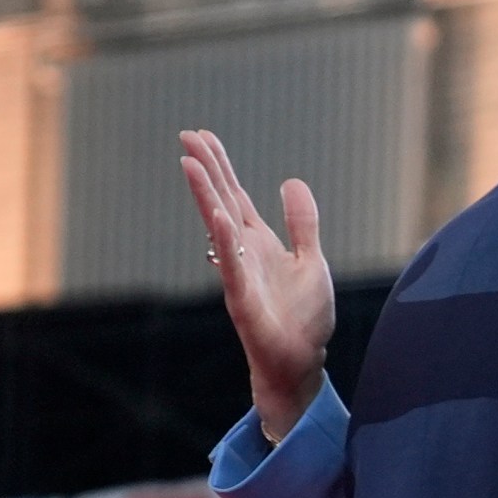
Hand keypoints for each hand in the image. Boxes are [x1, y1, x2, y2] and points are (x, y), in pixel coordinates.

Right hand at [180, 129, 333, 442]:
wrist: (301, 362)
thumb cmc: (304, 318)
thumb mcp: (311, 260)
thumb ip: (302, 223)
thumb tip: (291, 181)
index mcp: (259, 243)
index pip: (234, 195)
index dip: (220, 166)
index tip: (202, 136)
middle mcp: (244, 253)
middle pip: (221, 201)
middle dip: (206, 169)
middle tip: (186, 135)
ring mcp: (239, 274)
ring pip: (218, 226)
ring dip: (205, 194)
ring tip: (189, 162)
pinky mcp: (243, 299)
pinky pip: (232, 266)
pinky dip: (225, 241)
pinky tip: (217, 216)